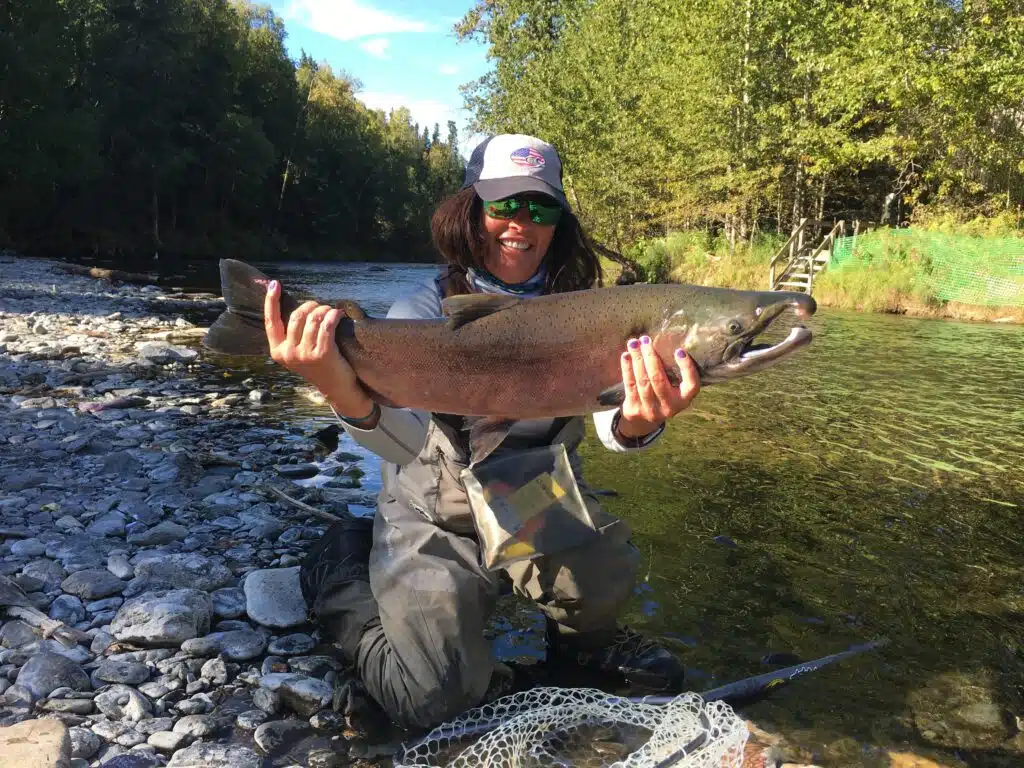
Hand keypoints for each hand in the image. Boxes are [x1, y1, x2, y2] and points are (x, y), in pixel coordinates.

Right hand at [264, 280, 375, 420]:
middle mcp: (288, 353)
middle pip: (297, 315)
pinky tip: (339, 314)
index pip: (270, 321)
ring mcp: (304, 354)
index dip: (271, 301)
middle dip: (311, 306)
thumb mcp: (298, 353)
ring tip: (332, 312)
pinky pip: (327, 325)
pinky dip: (334, 315)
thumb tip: (298, 307)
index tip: (274, 284)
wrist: (337, 389)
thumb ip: (292, 335)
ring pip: (313, 318)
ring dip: (325, 310)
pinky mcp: (322, 354)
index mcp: (277, 351)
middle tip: (321, 308)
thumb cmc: (319, 367)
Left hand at [616, 334, 699, 438]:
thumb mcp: (674, 389)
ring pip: (643, 381)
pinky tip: (626, 356)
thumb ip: (673, 372)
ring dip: (637, 360)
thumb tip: (663, 342)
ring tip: (634, 343)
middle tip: (646, 340)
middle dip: (651, 357)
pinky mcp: (635, 410)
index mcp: (683, 400)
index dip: (687, 368)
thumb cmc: (662, 395)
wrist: (643, 422)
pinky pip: (630, 386)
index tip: (679, 351)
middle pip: (659, 379)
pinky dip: (627, 369)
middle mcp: (669, 407)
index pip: (692, 385)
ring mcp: (651, 410)